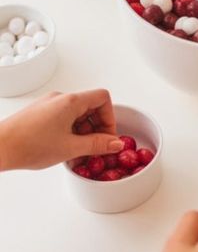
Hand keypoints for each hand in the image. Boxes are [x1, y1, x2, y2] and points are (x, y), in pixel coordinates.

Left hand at [0, 89, 122, 170]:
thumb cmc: (29, 145)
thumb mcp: (70, 148)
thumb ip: (96, 145)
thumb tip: (115, 144)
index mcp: (71, 101)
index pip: (102, 98)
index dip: (109, 118)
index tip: (106, 137)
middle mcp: (60, 98)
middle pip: (90, 106)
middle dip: (96, 128)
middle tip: (94, 148)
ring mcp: (49, 105)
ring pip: (77, 114)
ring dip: (83, 133)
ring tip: (77, 153)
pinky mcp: (40, 113)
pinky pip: (63, 118)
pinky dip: (69, 132)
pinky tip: (64, 150)